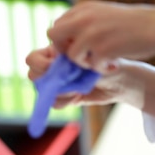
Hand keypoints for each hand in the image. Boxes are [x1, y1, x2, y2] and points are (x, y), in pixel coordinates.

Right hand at [26, 46, 151, 108]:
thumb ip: (70, 61)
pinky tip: (78, 95)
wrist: (121, 80)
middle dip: (48, 79)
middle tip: (65, 79)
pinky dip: (65, 101)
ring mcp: (58, 84)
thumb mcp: (88, 57)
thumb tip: (55, 68)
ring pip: (43, 91)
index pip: (33, 58)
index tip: (54, 66)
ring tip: (76, 87)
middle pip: (33, 75)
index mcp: (55, 51)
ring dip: (60, 91)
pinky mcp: (65, 97)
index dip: (40, 64)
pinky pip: (54, 103)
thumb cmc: (107, 61)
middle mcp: (53, 68)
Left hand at [47, 0, 154, 68]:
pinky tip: (114, 64)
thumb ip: (83, 22)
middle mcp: (84, 18)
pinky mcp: (103, 48)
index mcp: (83, 9)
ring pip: (71, 55)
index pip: (57, 25)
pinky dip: (101, 69)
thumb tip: (65, 38)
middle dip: (63, 50)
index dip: (63, 40)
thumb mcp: (103, 14)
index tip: (76, 47)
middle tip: (80, 57)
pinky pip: (90, 66)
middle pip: (54, 35)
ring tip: (101, 61)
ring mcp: (92, 33)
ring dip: (84, 63)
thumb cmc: (132, 23)